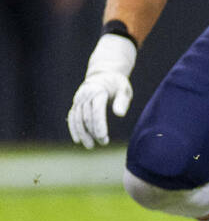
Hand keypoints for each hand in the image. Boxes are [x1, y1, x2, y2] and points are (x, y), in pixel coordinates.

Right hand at [67, 34, 136, 148]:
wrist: (103, 74)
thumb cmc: (117, 84)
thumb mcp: (124, 89)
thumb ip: (122, 101)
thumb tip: (119, 114)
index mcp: (98, 91)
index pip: (97, 110)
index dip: (99, 125)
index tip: (103, 137)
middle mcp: (85, 95)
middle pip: (87, 117)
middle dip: (93, 131)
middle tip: (103, 143)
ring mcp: (78, 99)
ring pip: (77, 119)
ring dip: (83, 133)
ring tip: (90, 146)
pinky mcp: (75, 104)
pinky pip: (72, 117)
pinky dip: (73, 128)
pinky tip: (78, 140)